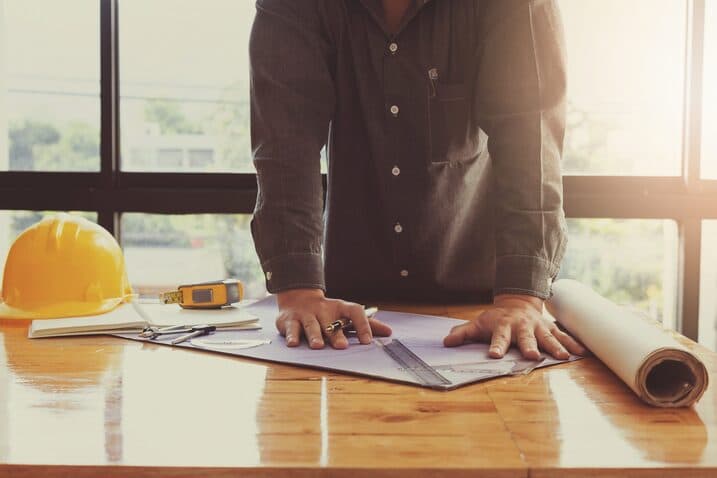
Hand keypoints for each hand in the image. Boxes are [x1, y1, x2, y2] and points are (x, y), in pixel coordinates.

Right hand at [276, 288, 391, 348]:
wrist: (298, 298)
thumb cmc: (327, 312)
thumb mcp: (346, 315)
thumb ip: (367, 324)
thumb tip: (389, 332)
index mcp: (340, 308)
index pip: (355, 312)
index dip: (363, 324)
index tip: (368, 341)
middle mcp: (324, 310)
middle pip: (331, 322)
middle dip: (336, 334)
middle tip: (342, 346)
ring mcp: (307, 315)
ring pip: (311, 325)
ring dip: (315, 335)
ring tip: (318, 346)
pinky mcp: (290, 320)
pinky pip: (291, 328)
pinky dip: (292, 336)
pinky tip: (294, 343)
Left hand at [442, 293, 585, 359]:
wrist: (518, 302)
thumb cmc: (496, 319)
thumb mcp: (478, 324)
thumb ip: (463, 333)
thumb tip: (446, 342)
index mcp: (504, 326)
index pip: (498, 337)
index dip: (496, 346)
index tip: (494, 355)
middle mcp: (523, 327)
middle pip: (526, 337)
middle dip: (529, 346)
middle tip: (531, 356)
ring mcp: (539, 328)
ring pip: (548, 337)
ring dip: (556, 347)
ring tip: (564, 357)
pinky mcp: (550, 329)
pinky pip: (563, 336)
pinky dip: (572, 344)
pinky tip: (581, 353)